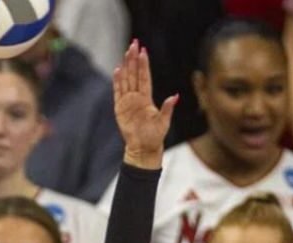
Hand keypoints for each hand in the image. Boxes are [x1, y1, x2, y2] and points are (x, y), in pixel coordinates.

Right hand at [113, 40, 177, 168]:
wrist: (143, 148)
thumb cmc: (155, 136)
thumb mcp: (164, 122)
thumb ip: (167, 108)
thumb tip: (175, 96)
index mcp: (147, 99)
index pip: (145, 77)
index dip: (144, 65)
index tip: (143, 52)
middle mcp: (137, 97)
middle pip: (134, 74)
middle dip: (134, 59)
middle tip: (134, 44)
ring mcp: (128, 102)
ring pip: (126, 80)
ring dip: (126, 66)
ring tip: (126, 52)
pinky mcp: (120, 108)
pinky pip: (118, 92)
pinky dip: (117, 81)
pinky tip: (117, 70)